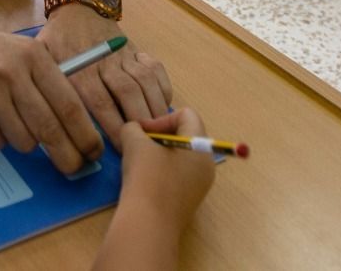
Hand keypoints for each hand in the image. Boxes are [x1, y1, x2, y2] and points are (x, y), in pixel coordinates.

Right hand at [0, 23, 102, 173]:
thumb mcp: (29, 56)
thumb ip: (54, 85)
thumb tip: (84, 131)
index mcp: (33, 58)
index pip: (68, 105)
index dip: (85, 134)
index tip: (94, 152)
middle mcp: (10, 74)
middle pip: (49, 130)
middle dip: (67, 155)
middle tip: (74, 167)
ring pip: (23, 141)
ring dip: (25, 140)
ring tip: (12, 118)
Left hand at [39, 6, 171, 147]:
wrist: (78, 8)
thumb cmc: (58, 42)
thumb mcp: (45, 63)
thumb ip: (50, 91)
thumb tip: (53, 128)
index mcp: (80, 69)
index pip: (100, 102)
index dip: (114, 127)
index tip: (121, 149)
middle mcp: (104, 62)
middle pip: (127, 93)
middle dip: (138, 122)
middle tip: (145, 146)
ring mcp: (124, 54)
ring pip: (146, 82)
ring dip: (155, 109)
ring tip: (159, 132)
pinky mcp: (138, 49)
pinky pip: (157, 69)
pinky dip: (163, 89)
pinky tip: (163, 107)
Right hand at [119, 108, 215, 225]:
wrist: (147, 225)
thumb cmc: (146, 178)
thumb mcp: (135, 143)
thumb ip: (133, 128)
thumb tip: (134, 131)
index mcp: (200, 147)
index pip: (187, 115)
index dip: (162, 118)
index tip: (142, 132)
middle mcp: (206, 166)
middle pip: (185, 136)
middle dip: (159, 136)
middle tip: (138, 145)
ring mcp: (199, 186)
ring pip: (179, 157)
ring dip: (157, 154)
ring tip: (137, 163)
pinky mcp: (188, 202)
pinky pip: (177, 176)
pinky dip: (160, 172)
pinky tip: (142, 181)